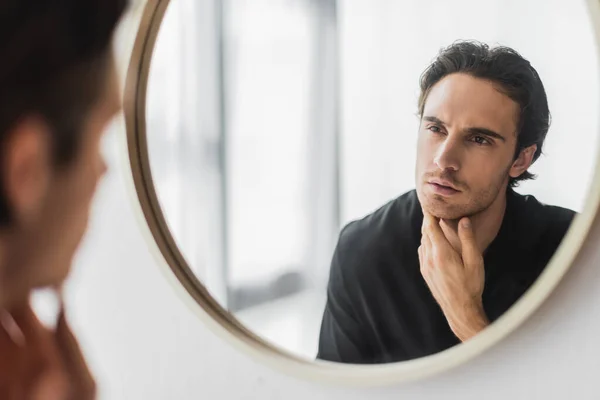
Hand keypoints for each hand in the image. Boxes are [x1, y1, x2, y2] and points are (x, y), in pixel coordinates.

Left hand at [418, 212, 488, 340]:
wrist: (460, 310)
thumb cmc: (471, 286)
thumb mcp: (474, 261)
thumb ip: (467, 239)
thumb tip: (463, 220)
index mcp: (441, 253)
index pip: (430, 226)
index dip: (429, 213)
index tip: (430, 202)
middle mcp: (429, 258)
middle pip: (425, 232)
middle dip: (428, 219)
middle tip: (432, 207)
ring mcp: (425, 266)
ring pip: (423, 241)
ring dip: (427, 231)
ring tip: (433, 221)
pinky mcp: (425, 272)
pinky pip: (422, 251)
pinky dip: (426, 242)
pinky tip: (433, 242)